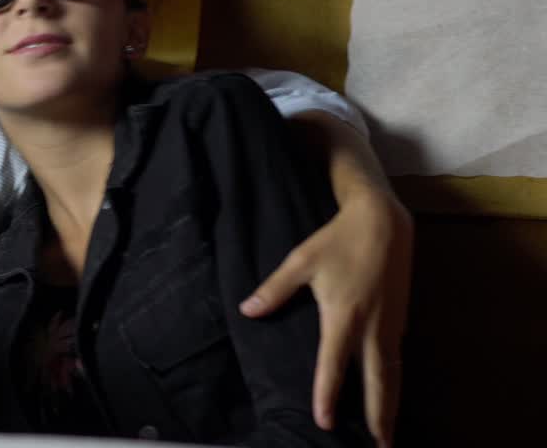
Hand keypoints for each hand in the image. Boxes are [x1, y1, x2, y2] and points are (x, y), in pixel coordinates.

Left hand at [240, 187, 412, 445]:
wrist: (383, 223)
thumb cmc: (337, 241)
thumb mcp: (300, 262)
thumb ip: (274, 290)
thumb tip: (247, 310)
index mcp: (344, 316)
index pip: (333, 365)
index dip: (327, 395)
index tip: (325, 422)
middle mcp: (372, 327)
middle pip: (377, 382)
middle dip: (378, 417)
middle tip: (378, 446)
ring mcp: (391, 326)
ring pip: (392, 375)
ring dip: (390, 406)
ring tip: (387, 435)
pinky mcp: (400, 321)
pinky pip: (397, 361)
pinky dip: (393, 383)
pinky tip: (388, 395)